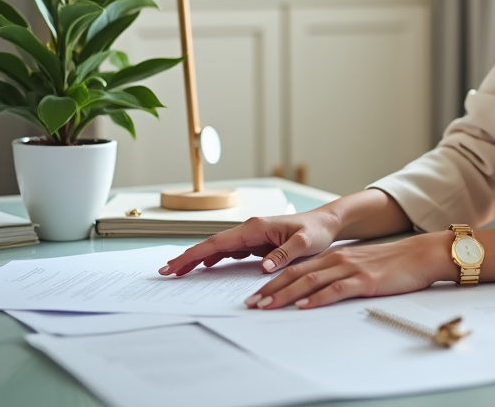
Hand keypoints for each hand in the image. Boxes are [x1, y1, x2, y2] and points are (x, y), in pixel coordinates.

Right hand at [158, 210, 340, 276]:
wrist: (327, 223)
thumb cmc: (316, 230)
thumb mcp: (304, 244)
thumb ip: (283, 254)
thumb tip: (262, 267)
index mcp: (255, 227)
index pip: (218, 242)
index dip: (195, 254)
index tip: (176, 263)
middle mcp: (250, 229)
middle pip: (212, 244)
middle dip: (188, 257)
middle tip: (167, 271)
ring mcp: (252, 236)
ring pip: (218, 248)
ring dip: (198, 259)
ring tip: (179, 272)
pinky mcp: (257, 243)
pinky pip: (230, 251)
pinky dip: (214, 258)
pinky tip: (206, 266)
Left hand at [244, 230, 455, 309]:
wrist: (421, 254)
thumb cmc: (394, 263)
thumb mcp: (361, 266)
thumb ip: (340, 275)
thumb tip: (318, 292)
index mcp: (336, 257)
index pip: (298, 269)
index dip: (274, 282)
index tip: (256, 295)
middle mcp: (339, 259)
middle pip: (298, 275)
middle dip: (272, 290)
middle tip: (252, 304)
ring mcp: (351, 268)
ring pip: (311, 281)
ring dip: (287, 294)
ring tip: (267, 306)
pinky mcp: (365, 279)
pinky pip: (336, 289)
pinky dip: (318, 298)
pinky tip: (305, 306)